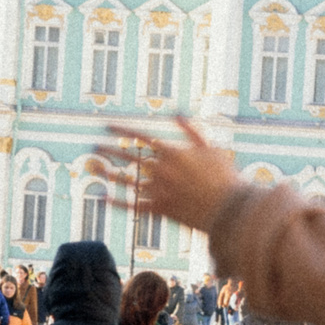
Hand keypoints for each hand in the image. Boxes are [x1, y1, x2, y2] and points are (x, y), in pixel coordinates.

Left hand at [97, 119, 240, 233]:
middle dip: (109, 149)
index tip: (106, 125)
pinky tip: (103, 198)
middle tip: (93, 145)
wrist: (230, 210)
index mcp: (172, 153)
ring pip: (127, 180)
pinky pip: (134, 206)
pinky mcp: (160, 209)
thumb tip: (177, 113)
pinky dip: (118, 202)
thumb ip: (192, 131)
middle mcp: (161, 170)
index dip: (122, 130)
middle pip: (128, 157)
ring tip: (95, 167)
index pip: (140, 137)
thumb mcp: (212, 149)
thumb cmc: (225, 177)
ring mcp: (159, 190)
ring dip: (109, 173)